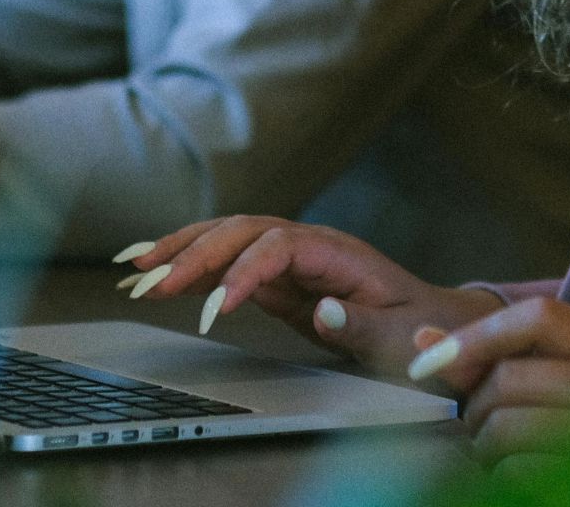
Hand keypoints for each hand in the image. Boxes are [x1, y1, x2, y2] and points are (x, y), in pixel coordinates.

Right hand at [117, 215, 503, 375]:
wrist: (435, 323)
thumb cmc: (423, 330)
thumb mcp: (403, 337)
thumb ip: (363, 326)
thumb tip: (319, 311)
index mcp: (338, 251)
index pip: (278, 246)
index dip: (243, 271)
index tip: (217, 307)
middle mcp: (307, 243)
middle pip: (241, 231)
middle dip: (193, 254)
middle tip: (151, 283)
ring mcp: (289, 255)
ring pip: (226, 238)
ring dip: (180, 251)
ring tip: (135, 271)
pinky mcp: (277, 276)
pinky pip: (227, 262)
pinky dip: (190, 264)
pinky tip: (156, 273)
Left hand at [411, 297, 569, 470]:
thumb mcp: (548, 384)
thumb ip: (488, 359)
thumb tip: (422, 336)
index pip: (540, 315)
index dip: (475, 333)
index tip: (425, 363)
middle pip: (509, 377)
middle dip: (476, 407)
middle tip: (480, 425)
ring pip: (507, 427)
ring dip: (484, 446)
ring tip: (498, 453)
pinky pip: (519, 471)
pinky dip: (503, 477)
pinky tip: (519, 477)